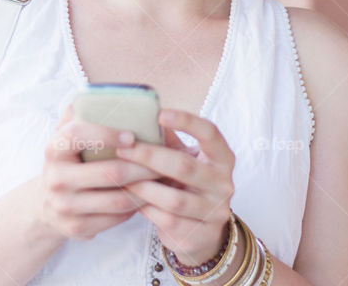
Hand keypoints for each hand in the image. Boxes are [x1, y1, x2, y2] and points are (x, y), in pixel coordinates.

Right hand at [35, 104, 163, 241]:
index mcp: (54, 149)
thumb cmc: (66, 162)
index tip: (132, 135)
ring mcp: (66, 207)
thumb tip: (100, 92)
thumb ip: (79, 113)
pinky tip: (147, 196)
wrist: (45, 206)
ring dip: (146, 188)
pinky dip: (136, 206)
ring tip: (163, 177)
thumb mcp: (64, 137)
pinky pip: (117, 217)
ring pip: (118, 199)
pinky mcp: (78, 228)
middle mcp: (56, 179)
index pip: (78, 134)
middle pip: (110, 172)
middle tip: (165, 159)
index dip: (107, 133)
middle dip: (143, 165)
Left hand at [116, 109, 234, 265]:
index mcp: (222, 158)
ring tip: (122, 178)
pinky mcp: (201, 234)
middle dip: (150, 156)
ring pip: (174, 199)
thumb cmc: (187, 184)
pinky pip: (168, 221)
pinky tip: (132, 200)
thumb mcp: (184, 159)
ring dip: (143, 187)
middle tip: (123, 149)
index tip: (160, 114)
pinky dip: (147, 209)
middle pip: (184, 166)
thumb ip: (168, 140)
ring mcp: (215, 212)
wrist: (202, 231)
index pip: (210, 133)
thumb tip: (141, 113)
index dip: (187, 121)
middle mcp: (224, 184)